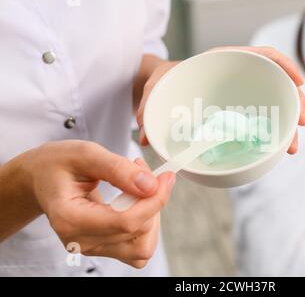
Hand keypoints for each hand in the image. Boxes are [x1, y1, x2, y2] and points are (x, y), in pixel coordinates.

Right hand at [22, 140, 175, 267]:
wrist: (41, 177)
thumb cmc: (57, 164)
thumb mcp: (85, 153)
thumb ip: (118, 168)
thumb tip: (151, 185)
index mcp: (69, 218)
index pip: (126, 222)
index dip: (154, 201)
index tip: (166, 178)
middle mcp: (80, 240)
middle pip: (138, 236)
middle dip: (153, 203)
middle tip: (145, 173)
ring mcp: (91, 247)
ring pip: (142, 247)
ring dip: (151, 215)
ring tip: (139, 186)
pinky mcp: (102, 247)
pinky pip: (136, 247)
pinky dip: (145, 225)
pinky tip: (136, 202)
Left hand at [136, 46, 304, 153]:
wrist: (164, 90)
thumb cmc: (163, 83)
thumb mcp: (156, 88)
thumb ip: (149, 106)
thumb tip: (146, 137)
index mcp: (224, 62)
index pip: (262, 55)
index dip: (284, 65)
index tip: (298, 82)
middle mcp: (238, 78)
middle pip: (277, 82)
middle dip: (295, 102)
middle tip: (302, 124)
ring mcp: (242, 97)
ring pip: (274, 105)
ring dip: (288, 124)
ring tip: (292, 146)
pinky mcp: (241, 114)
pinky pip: (264, 121)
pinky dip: (274, 135)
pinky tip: (278, 150)